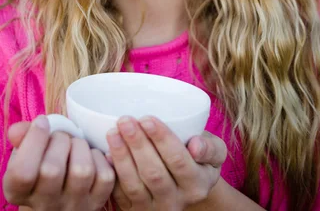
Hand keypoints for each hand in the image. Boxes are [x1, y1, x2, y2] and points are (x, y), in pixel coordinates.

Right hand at [3, 115, 114, 209]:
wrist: (58, 203)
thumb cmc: (39, 171)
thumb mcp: (24, 156)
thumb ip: (22, 139)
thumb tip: (18, 129)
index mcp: (18, 192)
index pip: (22, 172)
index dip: (33, 141)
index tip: (41, 122)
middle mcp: (44, 204)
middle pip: (52, 170)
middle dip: (59, 139)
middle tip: (60, 136)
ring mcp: (73, 206)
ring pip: (82, 171)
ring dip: (80, 146)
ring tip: (75, 144)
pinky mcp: (96, 203)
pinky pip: (104, 177)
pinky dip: (100, 159)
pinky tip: (90, 156)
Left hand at [105, 116, 226, 210]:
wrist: (186, 184)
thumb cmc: (198, 158)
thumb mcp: (214, 151)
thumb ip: (210, 147)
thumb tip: (196, 145)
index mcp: (197, 185)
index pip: (178, 161)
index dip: (162, 139)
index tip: (147, 118)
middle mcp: (176, 202)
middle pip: (154, 173)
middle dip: (137, 144)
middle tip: (125, 120)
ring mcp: (153, 209)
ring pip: (134, 185)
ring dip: (121, 157)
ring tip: (113, 131)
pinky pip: (119, 196)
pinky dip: (112, 174)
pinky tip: (105, 154)